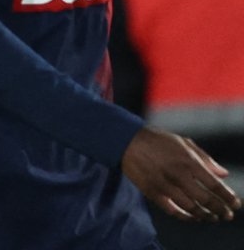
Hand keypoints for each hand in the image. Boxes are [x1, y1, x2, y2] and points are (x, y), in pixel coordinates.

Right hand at [122, 126, 240, 221]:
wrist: (126, 141)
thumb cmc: (158, 140)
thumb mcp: (184, 143)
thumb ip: (205, 159)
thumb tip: (224, 174)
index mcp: (189, 161)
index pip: (214, 184)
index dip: (227, 197)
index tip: (235, 205)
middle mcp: (178, 175)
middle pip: (205, 199)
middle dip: (220, 210)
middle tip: (227, 215)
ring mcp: (164, 185)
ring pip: (190, 208)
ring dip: (204, 215)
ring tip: (212, 218)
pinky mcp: (152, 192)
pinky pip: (172, 210)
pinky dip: (185, 216)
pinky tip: (192, 217)